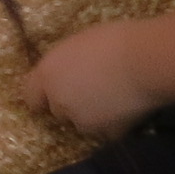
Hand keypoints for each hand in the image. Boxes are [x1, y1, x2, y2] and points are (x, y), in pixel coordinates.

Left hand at [21, 22, 160, 139]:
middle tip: (91, 89)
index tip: (53, 91)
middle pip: (57, 110)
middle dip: (69, 103)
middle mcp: (58, 101)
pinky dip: (112, 124)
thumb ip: (65, 64)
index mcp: (47, 74)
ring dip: (90, 115)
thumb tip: (67, 72)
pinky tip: (125, 108)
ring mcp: (82, 120)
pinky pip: (105, 131)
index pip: (31, 96)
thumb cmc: (112, 40)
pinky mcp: (106, 133)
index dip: (42, 94)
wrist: (144, 61)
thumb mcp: (77, 45)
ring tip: (111, 98)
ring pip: (81, 122)